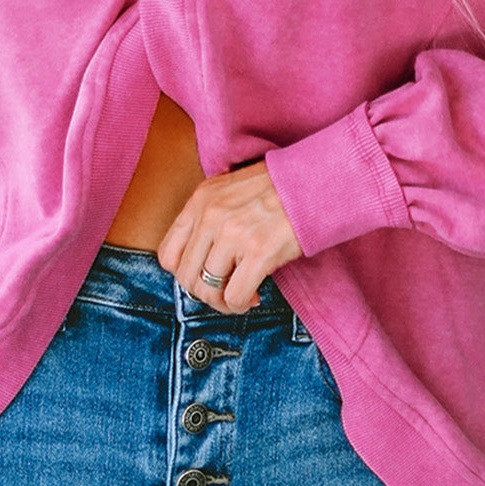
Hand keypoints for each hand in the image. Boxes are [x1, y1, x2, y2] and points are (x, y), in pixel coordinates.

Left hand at [156, 160, 302, 313]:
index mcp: (201, 200)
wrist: (316, 182)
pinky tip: (254, 295)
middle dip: (205, 292)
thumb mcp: (231, 190)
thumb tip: (201, 257)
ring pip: (207, 290)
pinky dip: (241, 304)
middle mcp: (211, 215)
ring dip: (224, 301)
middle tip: (225, 291)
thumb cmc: (280, 189)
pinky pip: (235, 296)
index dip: (184, 274)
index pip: (168, 254)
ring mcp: (233, 233)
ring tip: (242, 294)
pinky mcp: (259, 251)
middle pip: (186, 277)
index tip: (204, 277)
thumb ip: (210, 216)